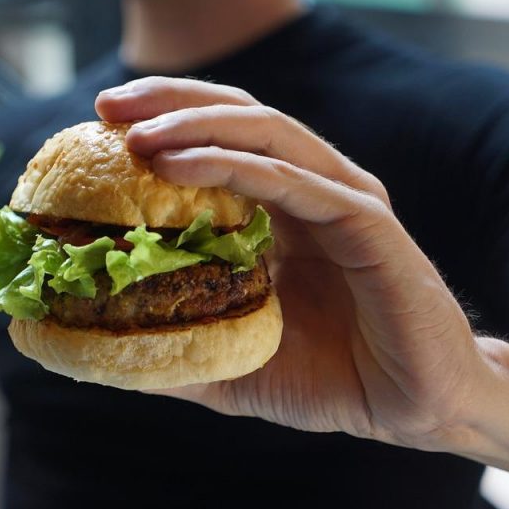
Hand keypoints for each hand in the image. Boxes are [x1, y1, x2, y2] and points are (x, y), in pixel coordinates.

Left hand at [95, 77, 508, 465]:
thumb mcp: (227, 360)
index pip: (219, 136)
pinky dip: (232, 166)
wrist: (412, 408)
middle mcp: (311, 187)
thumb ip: (170, 343)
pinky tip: (177, 166)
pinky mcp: (366, 223)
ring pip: (264, 132)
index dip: (162, 118)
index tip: (97, 121)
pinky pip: (292, 181)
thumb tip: (95, 343)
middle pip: (238, 114)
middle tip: (106, 106)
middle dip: (169, 100)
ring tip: (135, 136)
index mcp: (280, 206)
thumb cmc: (325, 379)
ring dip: (194, 126)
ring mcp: (341, 198)